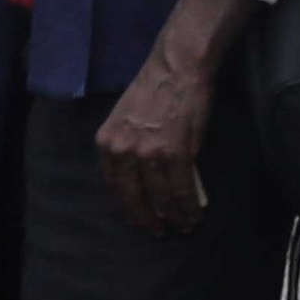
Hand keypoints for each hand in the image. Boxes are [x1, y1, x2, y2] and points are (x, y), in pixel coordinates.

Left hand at [96, 0, 251, 235]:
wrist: (176, 67)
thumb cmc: (156, 91)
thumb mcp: (128, 122)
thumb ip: (131, 151)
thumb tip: (146, 183)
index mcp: (106, 143)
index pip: (114, 187)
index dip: (129, 208)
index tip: (140, 221)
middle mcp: (120, 150)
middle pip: (133, 197)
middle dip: (147, 219)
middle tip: (159, 232)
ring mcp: (146, 152)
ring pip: (159, 196)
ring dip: (173, 216)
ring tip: (183, 226)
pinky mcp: (172, 151)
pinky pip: (180, 187)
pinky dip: (187, 204)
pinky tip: (193, 214)